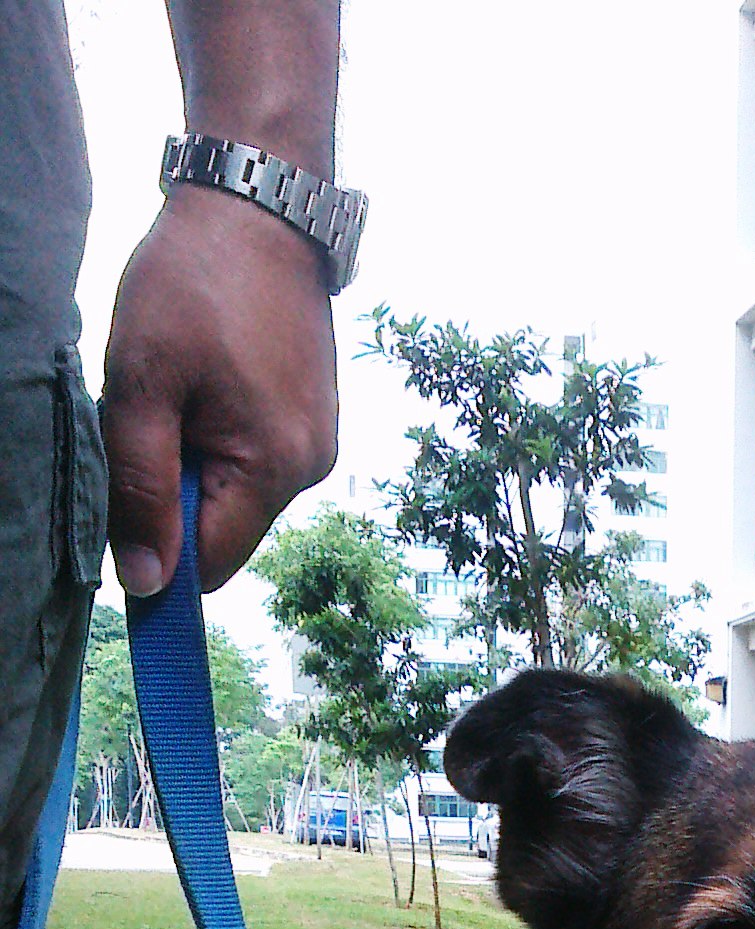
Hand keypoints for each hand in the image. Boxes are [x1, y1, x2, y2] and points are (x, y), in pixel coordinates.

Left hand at [100, 183, 337, 595]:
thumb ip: (140, 487)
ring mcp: (318, 442)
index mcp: (274, 469)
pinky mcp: (314, 416)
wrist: (259, 205)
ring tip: (180, 386)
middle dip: (175, 495)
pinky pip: (256, 456)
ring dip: (196, 460)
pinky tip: (205, 377)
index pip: (210, 564)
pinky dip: (219, 435)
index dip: (159, 557)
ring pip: (238, 492)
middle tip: (148, 416)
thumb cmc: (194, 283)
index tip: (120, 514)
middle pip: (224, 530)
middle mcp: (311, 469)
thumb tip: (146, 582)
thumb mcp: (141, 383)